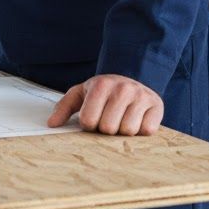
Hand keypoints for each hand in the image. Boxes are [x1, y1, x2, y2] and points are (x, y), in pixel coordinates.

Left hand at [47, 74, 163, 135]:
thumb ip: (64, 107)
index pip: (89, 121)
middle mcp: (122, 88)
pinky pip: (146, 131)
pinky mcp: (157, 105)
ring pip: (128, 131)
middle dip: (106, 128)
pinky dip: (141, 130)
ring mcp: (141, 96)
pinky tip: (136, 118)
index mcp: (100, 84)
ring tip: (122, 118)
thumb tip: (51, 124)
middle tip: (109, 118)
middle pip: (108, 128)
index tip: (93, 117)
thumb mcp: (81, 94)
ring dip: (123, 130)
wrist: (132, 78)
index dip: (89, 124)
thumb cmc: (103, 91)